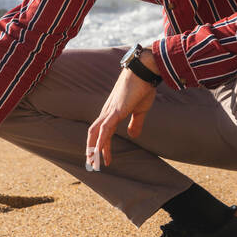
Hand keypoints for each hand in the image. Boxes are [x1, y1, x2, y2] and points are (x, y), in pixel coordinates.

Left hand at [86, 51, 158, 167]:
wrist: (144, 71)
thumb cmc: (143, 87)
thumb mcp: (140, 110)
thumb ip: (135, 123)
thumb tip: (132, 136)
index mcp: (112, 112)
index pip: (102, 132)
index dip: (101, 146)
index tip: (103, 160)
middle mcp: (107, 112)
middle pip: (94, 133)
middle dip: (91, 149)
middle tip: (91, 164)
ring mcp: (110, 111)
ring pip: (96, 132)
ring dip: (93, 148)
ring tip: (93, 163)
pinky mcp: (116, 111)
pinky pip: (105, 128)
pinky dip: (101, 141)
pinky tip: (99, 151)